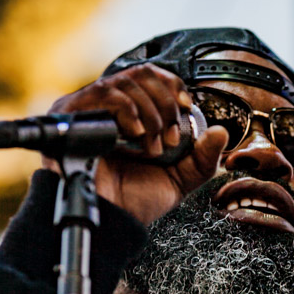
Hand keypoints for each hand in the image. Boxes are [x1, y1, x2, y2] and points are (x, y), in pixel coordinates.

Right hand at [43, 63, 228, 224]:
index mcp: (132, 115)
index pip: (153, 77)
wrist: (111, 219)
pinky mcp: (72, 113)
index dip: (173, 86)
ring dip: (150, 114)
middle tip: (169, 140)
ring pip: (127, 82)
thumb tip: (221, 132)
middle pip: (143, 74)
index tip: (186, 108)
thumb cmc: (136, 201)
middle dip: (165, 105)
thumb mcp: (180, 178)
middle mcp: (110, 107)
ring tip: (150, 147)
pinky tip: (134, 135)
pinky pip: (105, 94)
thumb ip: (203, 157)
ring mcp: (90, 108)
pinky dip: (129, 111)